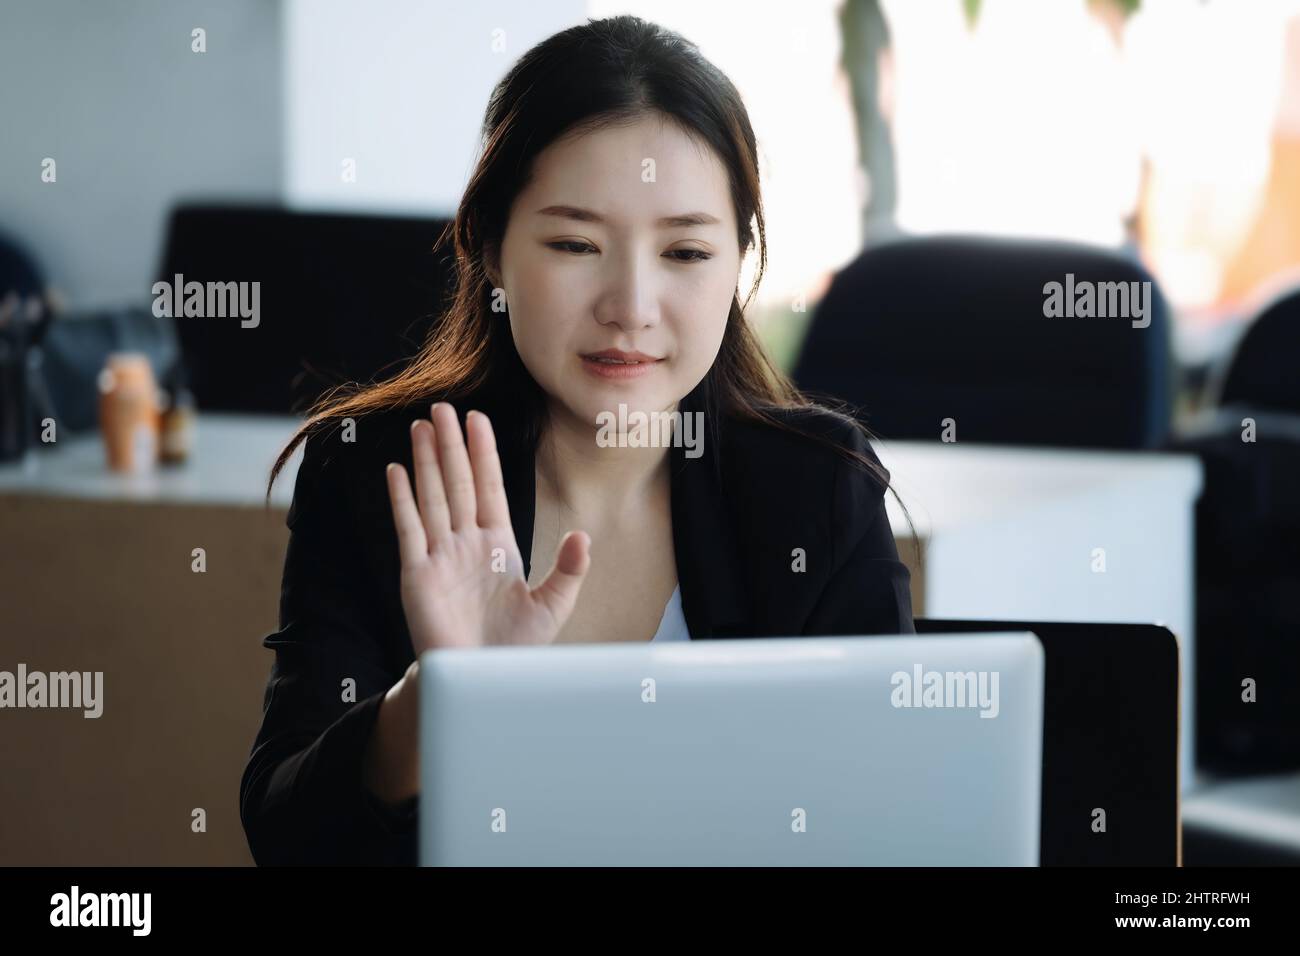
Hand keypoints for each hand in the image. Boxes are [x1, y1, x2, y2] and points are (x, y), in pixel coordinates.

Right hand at [385, 402, 589, 651]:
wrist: (481, 680)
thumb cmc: (514, 647)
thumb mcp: (553, 606)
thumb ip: (568, 570)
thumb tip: (583, 535)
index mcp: (499, 545)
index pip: (489, 488)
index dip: (483, 454)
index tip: (478, 419)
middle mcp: (467, 544)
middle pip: (457, 483)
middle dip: (451, 446)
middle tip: (444, 407)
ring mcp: (440, 555)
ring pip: (432, 496)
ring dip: (426, 461)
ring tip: (422, 426)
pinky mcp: (418, 574)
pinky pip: (409, 528)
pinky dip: (403, 499)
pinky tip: (398, 470)